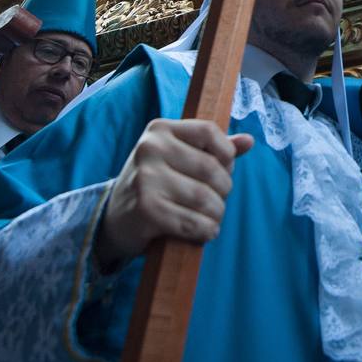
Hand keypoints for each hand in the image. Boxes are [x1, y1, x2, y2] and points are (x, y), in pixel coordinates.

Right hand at [95, 120, 254, 267]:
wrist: (113, 218)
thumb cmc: (154, 184)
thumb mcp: (178, 158)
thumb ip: (214, 149)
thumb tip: (249, 141)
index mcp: (160, 129)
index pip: (209, 131)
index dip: (227, 154)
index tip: (224, 170)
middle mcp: (150, 149)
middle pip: (212, 169)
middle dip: (223, 191)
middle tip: (216, 202)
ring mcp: (146, 179)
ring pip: (205, 198)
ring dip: (216, 215)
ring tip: (211, 219)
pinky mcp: (147, 209)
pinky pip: (193, 222)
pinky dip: (205, 231)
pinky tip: (203, 232)